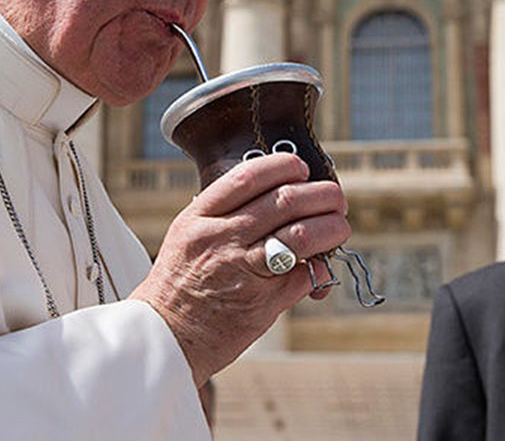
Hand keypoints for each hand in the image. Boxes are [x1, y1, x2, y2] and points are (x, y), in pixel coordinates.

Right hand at [128, 152, 350, 385]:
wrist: (165, 336)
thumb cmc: (178, 283)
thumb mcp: (187, 235)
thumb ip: (223, 215)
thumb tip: (276, 197)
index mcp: (200, 218)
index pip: (248, 177)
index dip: (283, 167)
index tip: (301, 168)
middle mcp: (221, 238)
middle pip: (284, 202)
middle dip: (321, 195)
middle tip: (334, 198)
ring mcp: (242, 270)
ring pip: (302, 236)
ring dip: (332, 228)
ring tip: (339, 226)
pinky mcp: (262, 302)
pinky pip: (304, 276)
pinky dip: (322, 268)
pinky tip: (322, 265)